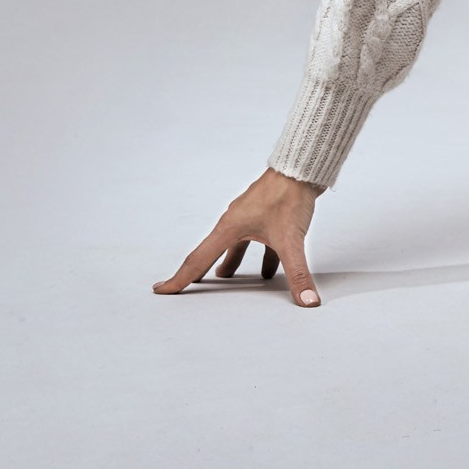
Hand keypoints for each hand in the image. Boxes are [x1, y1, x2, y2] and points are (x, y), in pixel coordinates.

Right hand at [152, 167, 325, 307]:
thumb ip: (298, 274)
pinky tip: (269, 270)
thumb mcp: (292, 241)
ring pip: (236, 246)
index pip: (198, 260)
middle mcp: (236, 221)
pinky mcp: (267, 214)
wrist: (303, 167)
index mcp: (230, 228)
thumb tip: (307, 301)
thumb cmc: (289, 196)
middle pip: (211, 252)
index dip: (180, 278)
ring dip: (231, 262)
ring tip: (226, 279)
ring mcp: (251, 216)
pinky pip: (258, 240)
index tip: (161, 290)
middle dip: (199, 271)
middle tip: (184, 286)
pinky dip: (262, 256)